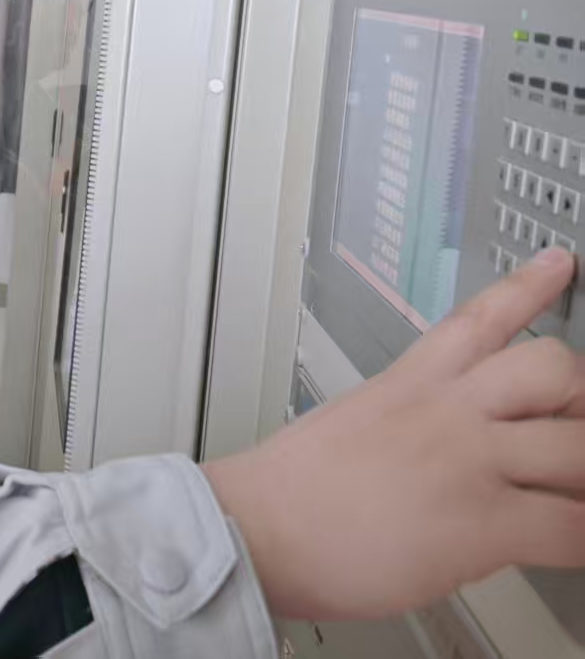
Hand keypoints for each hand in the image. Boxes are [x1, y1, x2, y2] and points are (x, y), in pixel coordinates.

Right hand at [203, 248, 584, 619]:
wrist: (255, 531)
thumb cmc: (289, 494)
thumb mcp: (347, 427)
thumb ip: (407, 427)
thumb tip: (441, 452)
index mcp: (408, 385)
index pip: (479, 317)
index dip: (528, 286)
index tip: (557, 264)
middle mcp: (446, 414)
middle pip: (552, 367)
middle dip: (582, 398)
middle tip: (576, 426)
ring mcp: (467, 463)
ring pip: (580, 446)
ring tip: (580, 490)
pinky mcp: (480, 524)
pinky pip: (571, 527)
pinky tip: (582, 544)